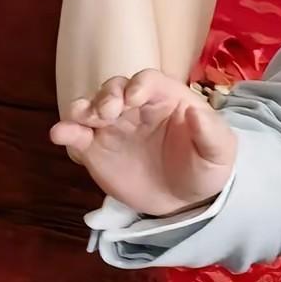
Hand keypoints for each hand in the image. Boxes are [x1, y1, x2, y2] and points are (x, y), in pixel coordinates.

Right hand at [49, 68, 236, 215]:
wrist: (185, 201)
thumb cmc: (204, 167)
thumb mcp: (220, 152)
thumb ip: (210, 132)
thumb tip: (196, 111)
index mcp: (166, 98)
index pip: (148, 80)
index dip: (138, 85)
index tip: (133, 100)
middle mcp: (136, 107)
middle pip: (115, 88)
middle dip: (108, 95)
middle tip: (107, 114)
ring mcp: (113, 127)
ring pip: (92, 107)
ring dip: (83, 107)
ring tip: (80, 118)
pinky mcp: (96, 150)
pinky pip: (77, 136)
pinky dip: (66, 131)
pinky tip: (60, 134)